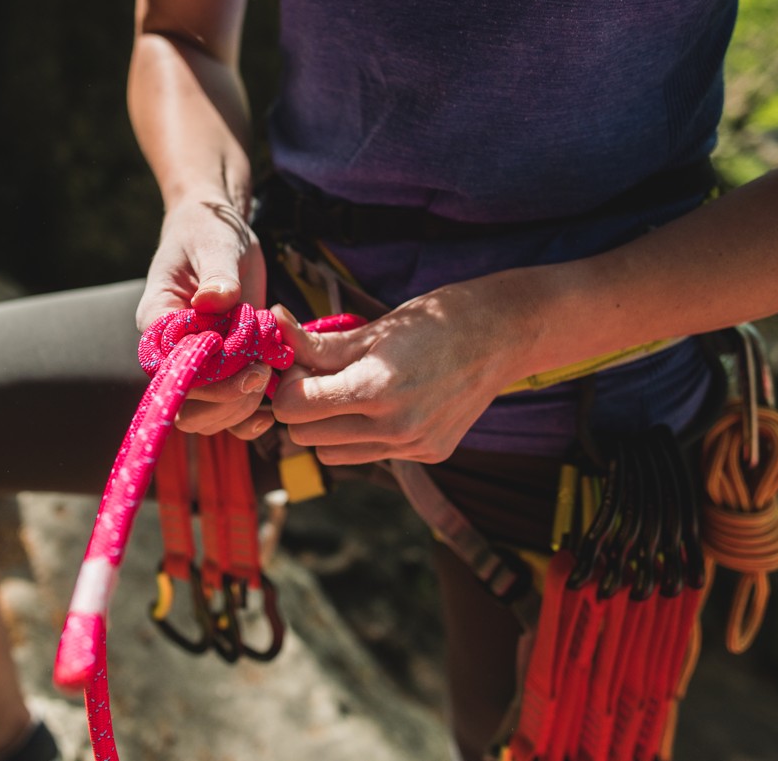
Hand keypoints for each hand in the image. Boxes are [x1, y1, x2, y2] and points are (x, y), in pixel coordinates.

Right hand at [136, 198, 273, 439]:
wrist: (218, 233)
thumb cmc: (208, 232)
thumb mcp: (215, 246)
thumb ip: (217, 275)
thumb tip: (214, 300)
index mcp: (158, 322)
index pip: (170, 368)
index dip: (206, 379)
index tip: (244, 366)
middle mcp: (172, 352)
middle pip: (187, 404)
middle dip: (227, 398)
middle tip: (262, 372)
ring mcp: (198, 366)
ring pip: (207, 416)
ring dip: (241, 407)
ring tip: (268, 373)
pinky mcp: (223, 370)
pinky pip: (228, 412)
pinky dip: (249, 418)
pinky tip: (270, 407)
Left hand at [270, 286, 526, 463]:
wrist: (504, 335)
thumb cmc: (434, 321)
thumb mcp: (371, 328)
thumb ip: (317, 342)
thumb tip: (273, 324)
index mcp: (376, 390)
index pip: (293, 409)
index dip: (287, 384)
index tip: (301, 362)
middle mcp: (395, 428)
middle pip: (305, 437)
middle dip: (302, 406)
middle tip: (320, 375)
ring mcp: (413, 447)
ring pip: (331, 454)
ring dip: (327, 426)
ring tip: (349, 390)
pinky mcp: (428, 455)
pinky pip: (369, 454)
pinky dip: (362, 434)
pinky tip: (384, 404)